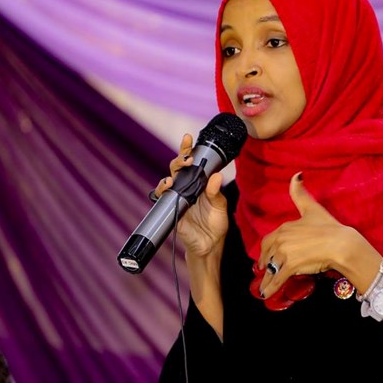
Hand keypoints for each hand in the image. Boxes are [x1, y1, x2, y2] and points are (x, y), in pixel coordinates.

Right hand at [153, 133, 228, 256]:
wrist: (209, 246)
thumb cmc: (215, 224)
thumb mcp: (220, 207)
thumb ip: (216, 193)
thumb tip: (217, 176)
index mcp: (199, 184)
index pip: (192, 163)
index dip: (187, 150)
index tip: (187, 138)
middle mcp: (187, 188)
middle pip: (178, 168)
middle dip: (180, 158)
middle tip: (187, 157)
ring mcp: (178, 198)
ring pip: (168, 180)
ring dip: (171, 174)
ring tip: (178, 172)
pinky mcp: (171, 209)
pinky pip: (162, 197)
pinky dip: (162, 190)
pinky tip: (168, 186)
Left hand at [257, 172, 363, 298]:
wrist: (341, 244)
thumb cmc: (329, 227)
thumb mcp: (312, 209)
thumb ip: (301, 194)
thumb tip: (296, 175)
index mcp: (284, 228)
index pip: (269, 241)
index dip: (266, 250)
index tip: (265, 257)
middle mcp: (281, 240)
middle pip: (268, 255)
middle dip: (265, 264)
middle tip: (264, 272)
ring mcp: (284, 254)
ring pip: (272, 268)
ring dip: (267, 279)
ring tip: (264, 288)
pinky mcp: (290, 267)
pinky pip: (277, 279)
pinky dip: (271, 287)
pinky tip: (267, 294)